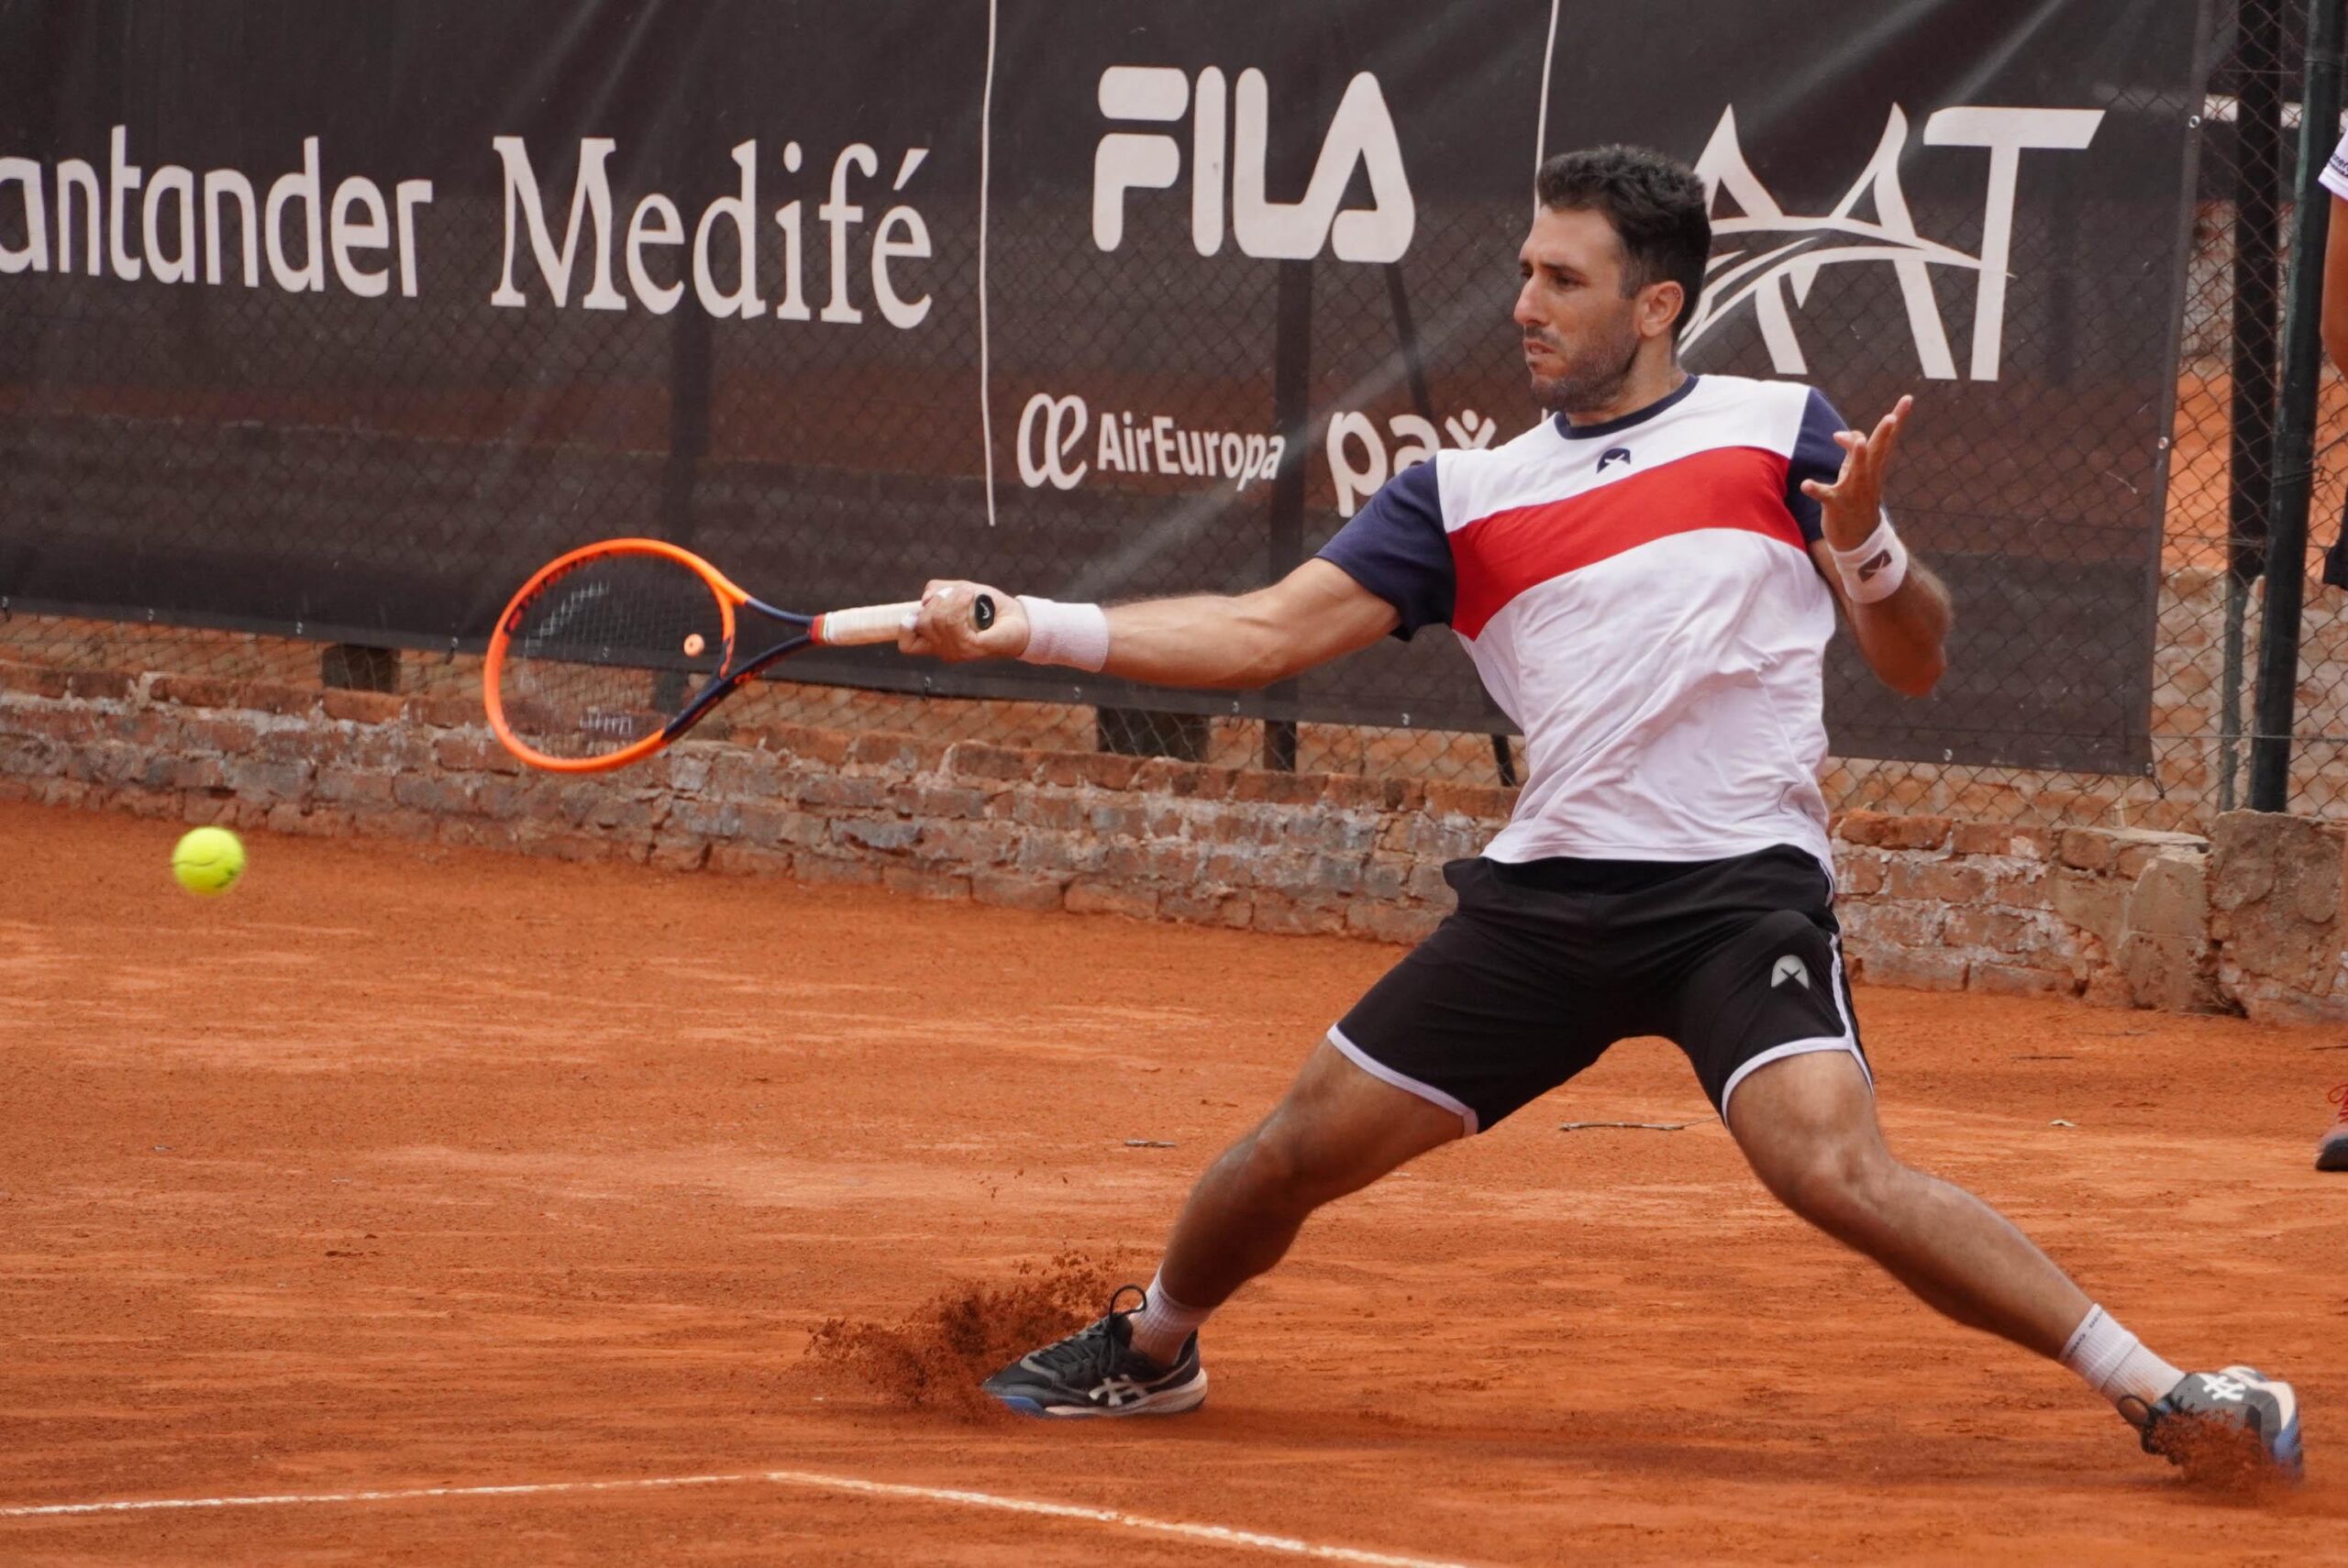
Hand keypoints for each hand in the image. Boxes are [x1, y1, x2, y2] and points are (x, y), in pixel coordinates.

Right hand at [901, 579, 1028, 662]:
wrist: (1021, 620)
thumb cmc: (991, 607)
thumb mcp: (960, 592)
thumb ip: (939, 591)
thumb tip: (926, 598)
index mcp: (938, 642)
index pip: (908, 646)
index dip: (905, 628)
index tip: (917, 611)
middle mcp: (945, 650)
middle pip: (921, 624)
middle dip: (935, 602)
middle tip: (957, 594)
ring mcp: (958, 651)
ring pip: (936, 620)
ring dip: (950, 598)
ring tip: (968, 592)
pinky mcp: (972, 648)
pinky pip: (953, 622)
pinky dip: (959, 601)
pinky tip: (969, 594)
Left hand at [1800, 394, 1912, 550]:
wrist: (1858, 539)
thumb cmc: (1856, 500)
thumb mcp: (1855, 472)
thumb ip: (1849, 449)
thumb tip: (1839, 433)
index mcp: (1873, 466)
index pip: (1887, 439)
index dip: (1897, 418)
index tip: (1908, 398)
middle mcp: (1867, 476)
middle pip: (1878, 451)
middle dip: (1884, 434)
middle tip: (1892, 417)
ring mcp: (1853, 491)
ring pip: (1857, 471)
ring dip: (1857, 456)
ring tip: (1860, 442)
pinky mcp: (1837, 505)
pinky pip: (1826, 496)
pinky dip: (1816, 489)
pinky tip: (1807, 484)